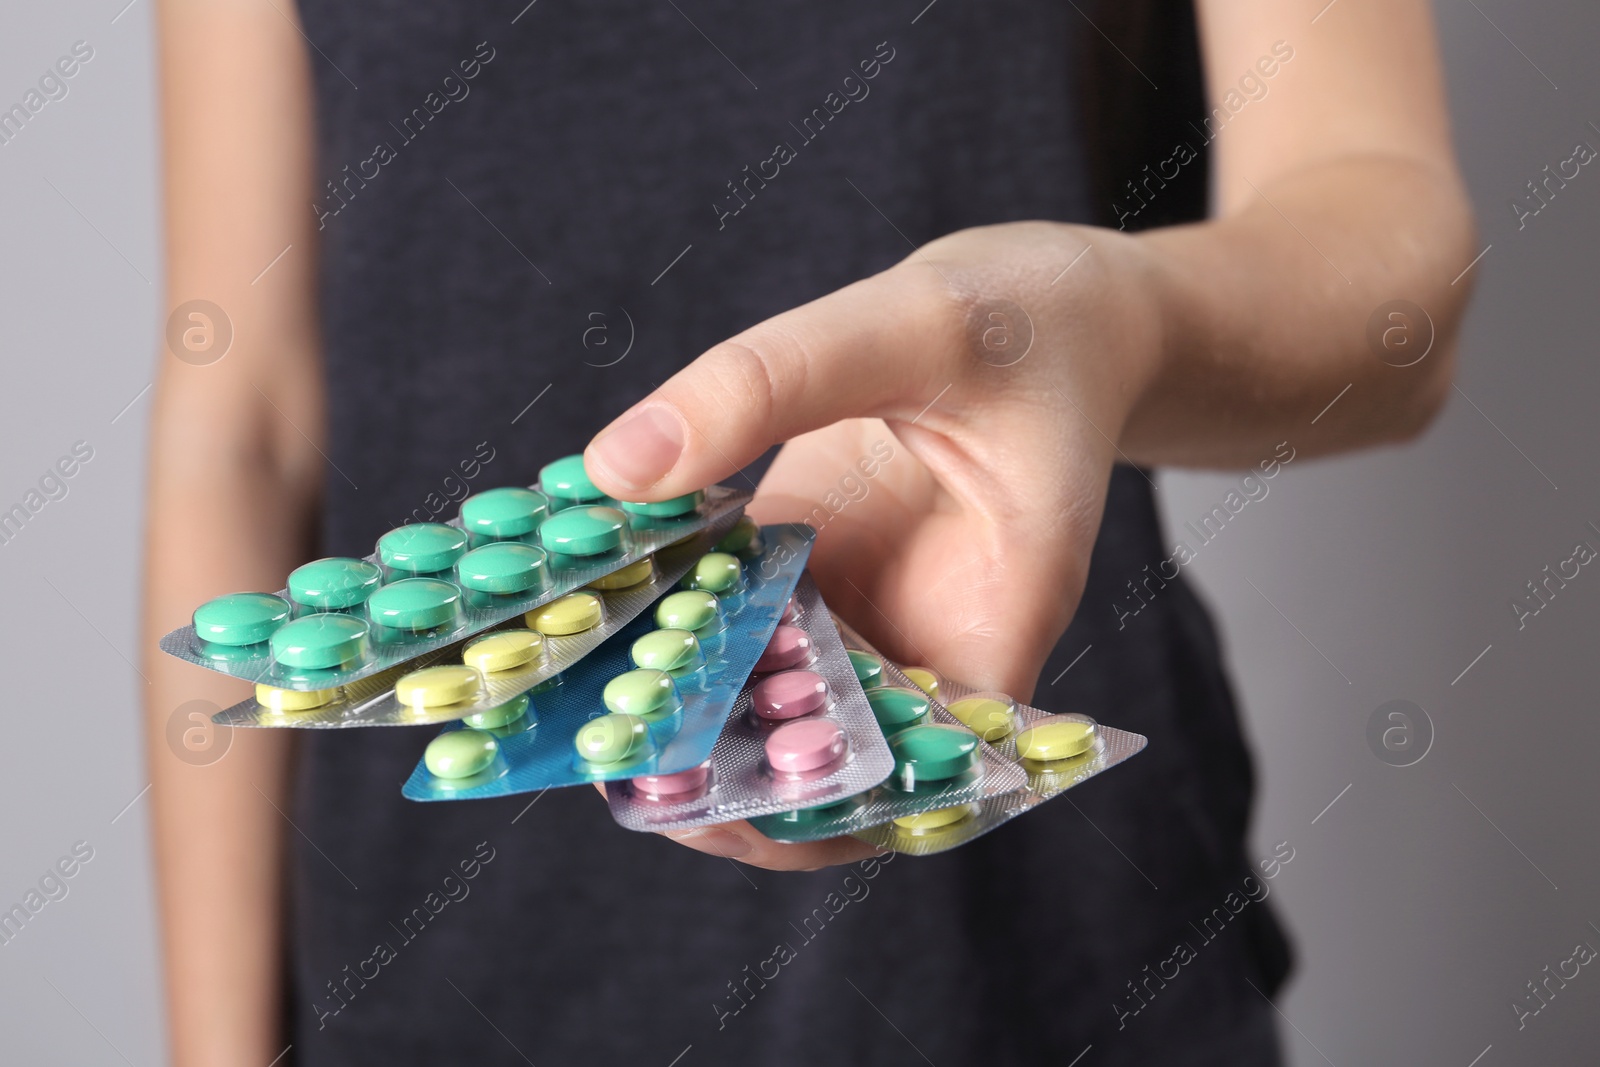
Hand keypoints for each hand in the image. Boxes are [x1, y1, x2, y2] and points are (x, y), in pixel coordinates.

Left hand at [585, 221, 1164, 869]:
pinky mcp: (807, 567)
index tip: (711, 802)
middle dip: (717, 777)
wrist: (1045, 302)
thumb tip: (620, 465)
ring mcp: (858, 611)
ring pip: (762, 701)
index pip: (910, 775)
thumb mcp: (909, 325)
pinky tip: (587, 597)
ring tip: (574, 701)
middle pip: (820, 760)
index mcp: (993, 627)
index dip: (817, 814)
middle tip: (607, 760)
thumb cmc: (1027, 318)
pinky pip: (729, 618)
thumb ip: (771, 382)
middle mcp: (921, 645)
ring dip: (675, 704)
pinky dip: (663, 615)